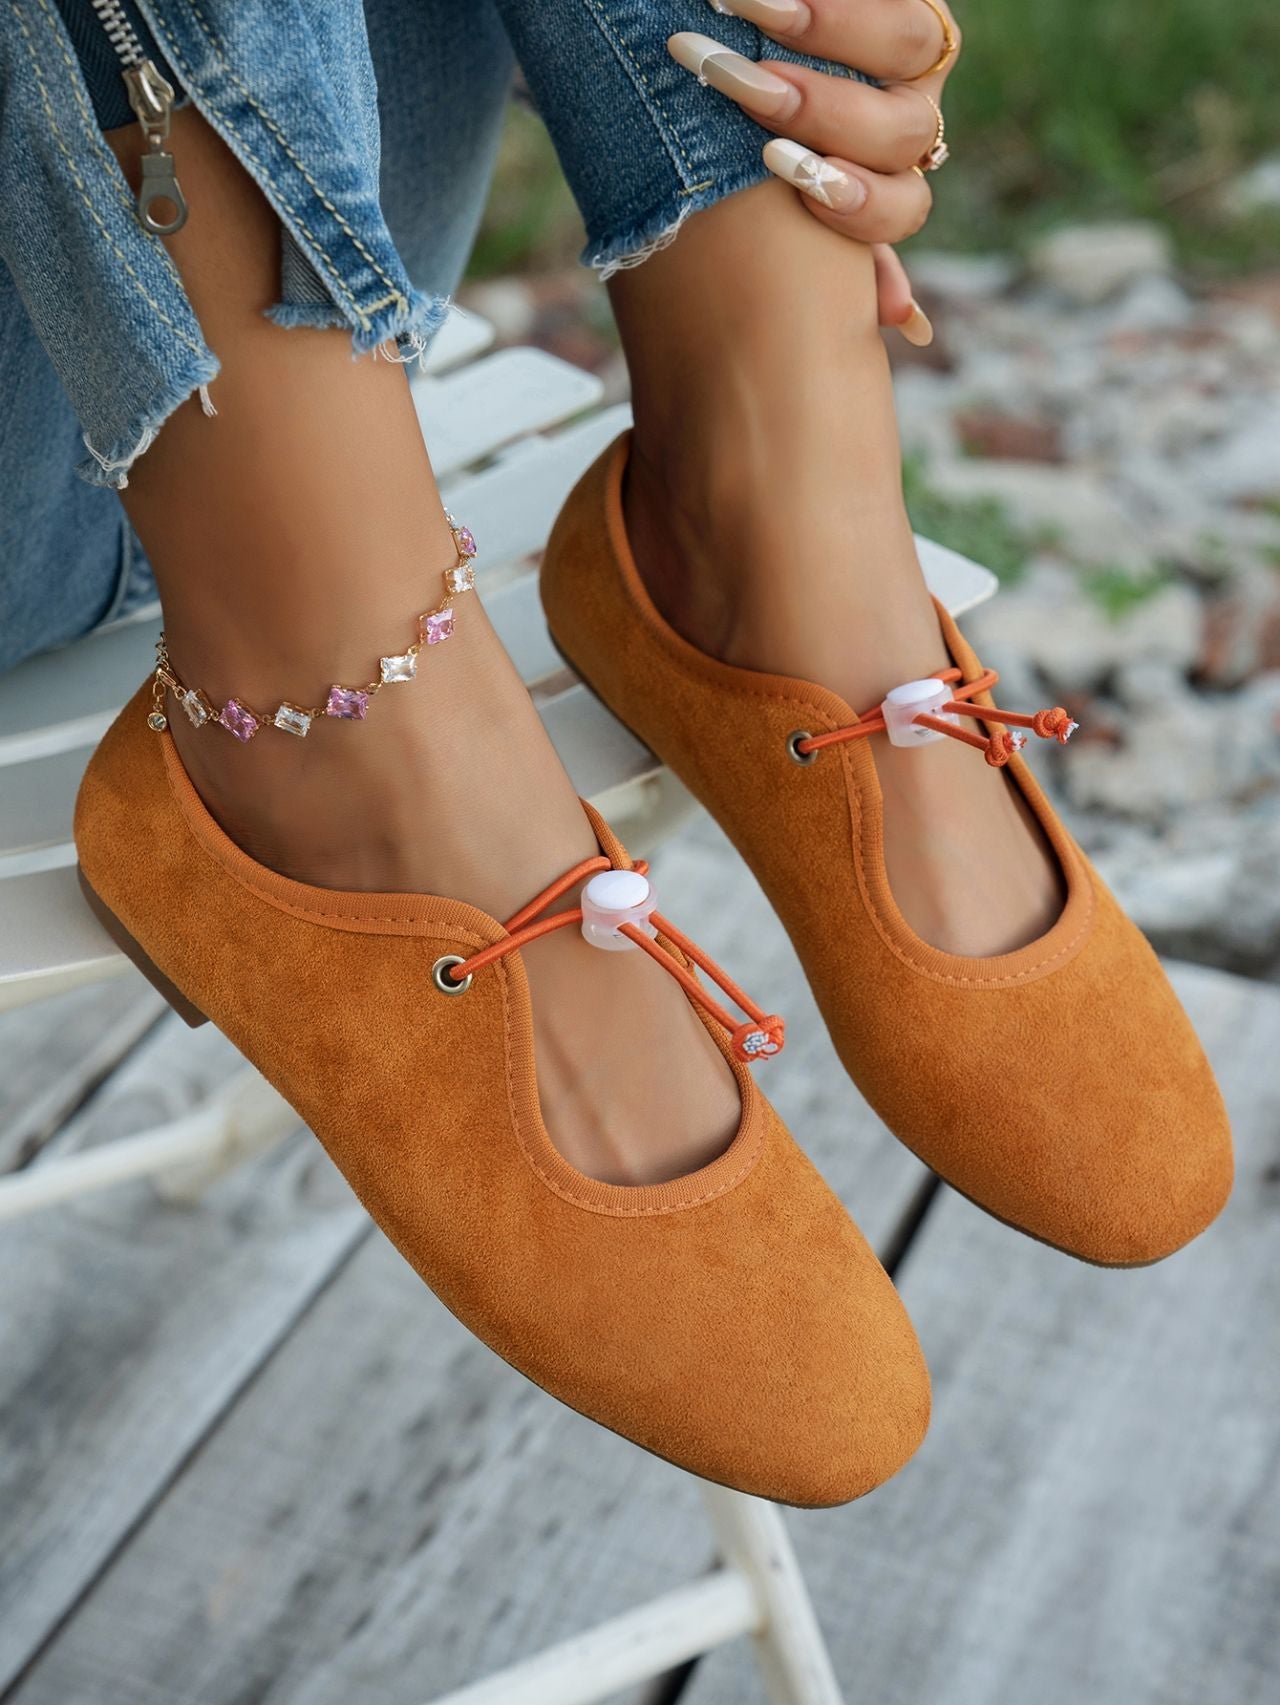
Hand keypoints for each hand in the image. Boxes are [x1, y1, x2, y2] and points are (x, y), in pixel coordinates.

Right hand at [668, 1, 960, 344]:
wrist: (740, 46)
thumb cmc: (738, 135)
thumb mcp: (779, 196)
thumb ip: (838, 252)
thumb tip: (905, 322)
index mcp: (883, 181)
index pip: (898, 208)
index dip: (856, 203)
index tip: (783, 175)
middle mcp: (908, 115)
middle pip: (901, 132)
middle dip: (822, 114)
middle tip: (750, 88)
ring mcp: (913, 45)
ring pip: (910, 46)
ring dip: (829, 31)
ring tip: (748, 13)